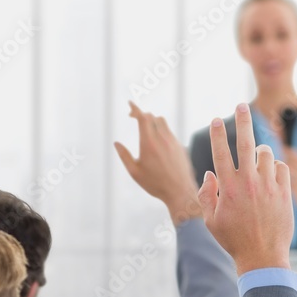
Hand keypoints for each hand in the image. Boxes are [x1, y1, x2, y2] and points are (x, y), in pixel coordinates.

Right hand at [114, 101, 201, 223]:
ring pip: (162, 122)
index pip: (143, 117)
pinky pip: (169, 132)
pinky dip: (161, 130)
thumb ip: (124, 156)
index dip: (135, 108)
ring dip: (152, 121)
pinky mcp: (180, 146)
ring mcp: (173, 142)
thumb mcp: (134, 172)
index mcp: (149, 143)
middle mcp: (162, 139)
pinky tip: (156, 140)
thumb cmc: (155, 184)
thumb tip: (116, 143)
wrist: (180, 192)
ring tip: (144, 127)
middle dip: (142, 114)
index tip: (129, 104)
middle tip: (133, 117)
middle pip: (152, 117)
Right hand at [199, 104, 293, 274]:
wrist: (262, 257)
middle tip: (242, 106)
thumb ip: (206, 194)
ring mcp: (268, 186)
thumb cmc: (234, 240)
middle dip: (242, 120)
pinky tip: (271, 174)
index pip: (220, 152)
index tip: (216, 120)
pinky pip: (282, 168)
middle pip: (245, 142)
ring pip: (266, 154)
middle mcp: (248, 182)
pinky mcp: (284, 192)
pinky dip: (276, 167)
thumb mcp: (211, 220)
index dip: (217, 133)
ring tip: (257, 158)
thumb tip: (209, 174)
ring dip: (260, 152)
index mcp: (228, 187)